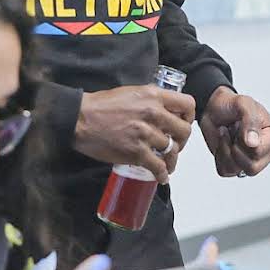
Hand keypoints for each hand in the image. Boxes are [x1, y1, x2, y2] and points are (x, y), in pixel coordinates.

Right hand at [76, 86, 196, 182]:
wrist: (80, 119)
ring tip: (167, 163)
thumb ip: (150, 100)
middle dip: (182, 141)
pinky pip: (158, 166)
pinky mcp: (136, 152)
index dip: (189, 116)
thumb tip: (163, 109)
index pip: (187, 104)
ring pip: (172, 150)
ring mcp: (145, 133)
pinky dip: (162, 174)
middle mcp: (153, 113)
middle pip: (184, 131)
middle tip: (175, 145)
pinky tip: (161, 177)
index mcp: (153, 96)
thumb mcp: (131, 93)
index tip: (183, 123)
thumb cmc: (101, 105)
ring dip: (171, 159)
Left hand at [200, 88, 269, 177]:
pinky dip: (219, 156)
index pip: (259, 152)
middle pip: (252, 167)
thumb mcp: (243, 103)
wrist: (215, 109)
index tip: (240, 124)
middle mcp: (265, 152)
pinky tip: (222, 143)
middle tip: (233, 132)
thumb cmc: (232, 105)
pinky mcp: (235, 166)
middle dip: (235, 149)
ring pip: (237, 170)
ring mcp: (251, 160)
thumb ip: (250, 120)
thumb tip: (253, 143)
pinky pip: (225, 171)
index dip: (244, 140)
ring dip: (225, 150)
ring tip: (227, 135)